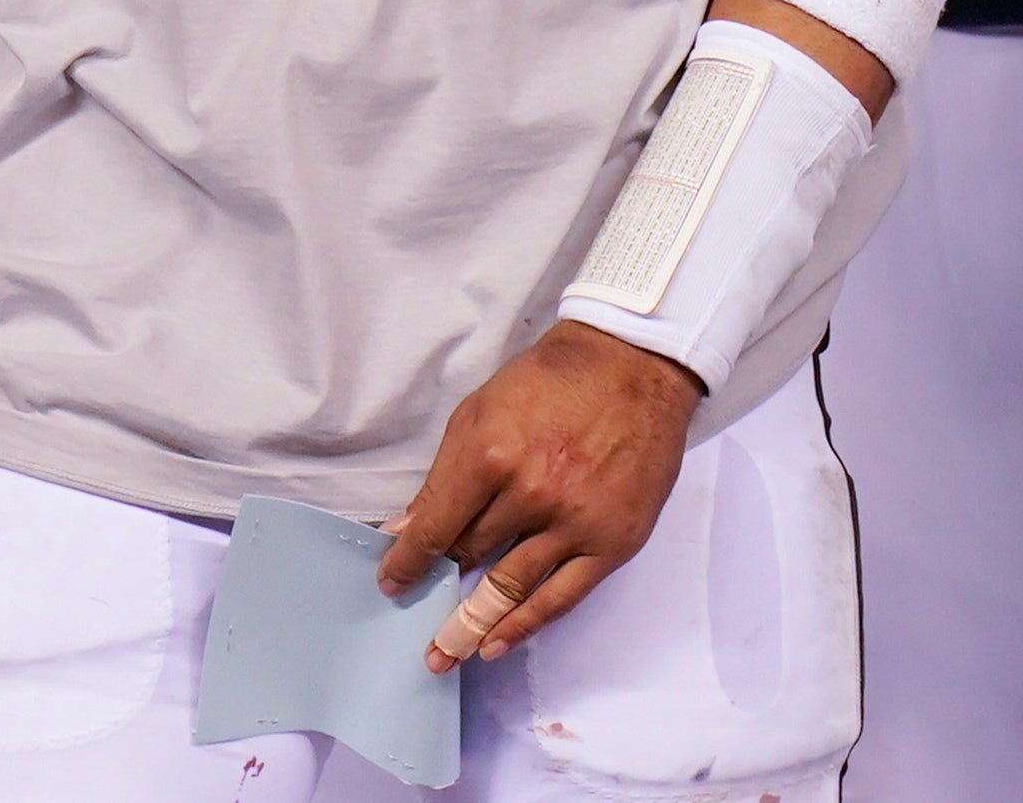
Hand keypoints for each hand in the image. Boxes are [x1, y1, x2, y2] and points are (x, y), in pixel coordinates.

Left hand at [379, 319, 697, 669]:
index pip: (436, 525)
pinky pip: (561, 596)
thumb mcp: (479, 412)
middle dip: (439, 592)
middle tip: (417, 628)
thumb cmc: (548, 381)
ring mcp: (574, 521)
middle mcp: (530, 493)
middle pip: (471, 555)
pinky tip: (496, 644)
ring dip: (472, 627)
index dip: (408, 561)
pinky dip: (525, 624)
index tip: (391, 582)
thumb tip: (406, 528)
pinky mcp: (612, 541)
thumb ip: (444, 476)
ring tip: (445, 655)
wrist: (631, 368)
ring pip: (511, 587)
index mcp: (490, 453)